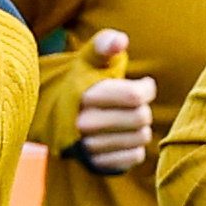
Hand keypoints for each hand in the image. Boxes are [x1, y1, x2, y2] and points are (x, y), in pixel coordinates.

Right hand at [69, 29, 157, 175]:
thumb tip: (120, 41)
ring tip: (125, 121)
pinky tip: (123, 137)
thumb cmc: (86, 82)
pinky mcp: (97, 164)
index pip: (136, 96)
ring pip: (141, 137)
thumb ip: (105, 44)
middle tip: (132, 106)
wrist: (58, 115)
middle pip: (141, 118)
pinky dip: (134, 147)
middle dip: (142, 109)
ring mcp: (89, 146)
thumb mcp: (90, 58)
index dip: (147, 89)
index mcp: (85, 94)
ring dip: (139, 128)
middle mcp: (84, 122)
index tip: (141, 86)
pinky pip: (135, 156)